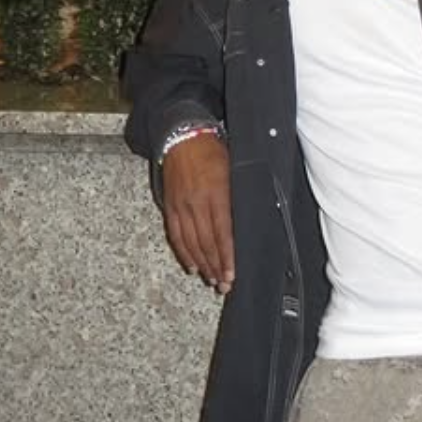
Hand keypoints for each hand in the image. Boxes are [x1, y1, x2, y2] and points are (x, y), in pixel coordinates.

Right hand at [161, 133, 234, 292]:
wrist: (182, 136)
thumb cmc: (213, 150)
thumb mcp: (234, 168)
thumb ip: (239, 195)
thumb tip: (251, 219)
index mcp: (217, 192)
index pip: (223, 232)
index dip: (228, 256)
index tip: (233, 274)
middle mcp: (197, 202)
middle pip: (207, 243)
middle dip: (217, 267)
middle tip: (225, 285)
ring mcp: (181, 206)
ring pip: (192, 243)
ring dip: (202, 264)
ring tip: (212, 280)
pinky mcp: (170, 206)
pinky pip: (177, 235)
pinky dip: (184, 253)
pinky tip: (192, 265)